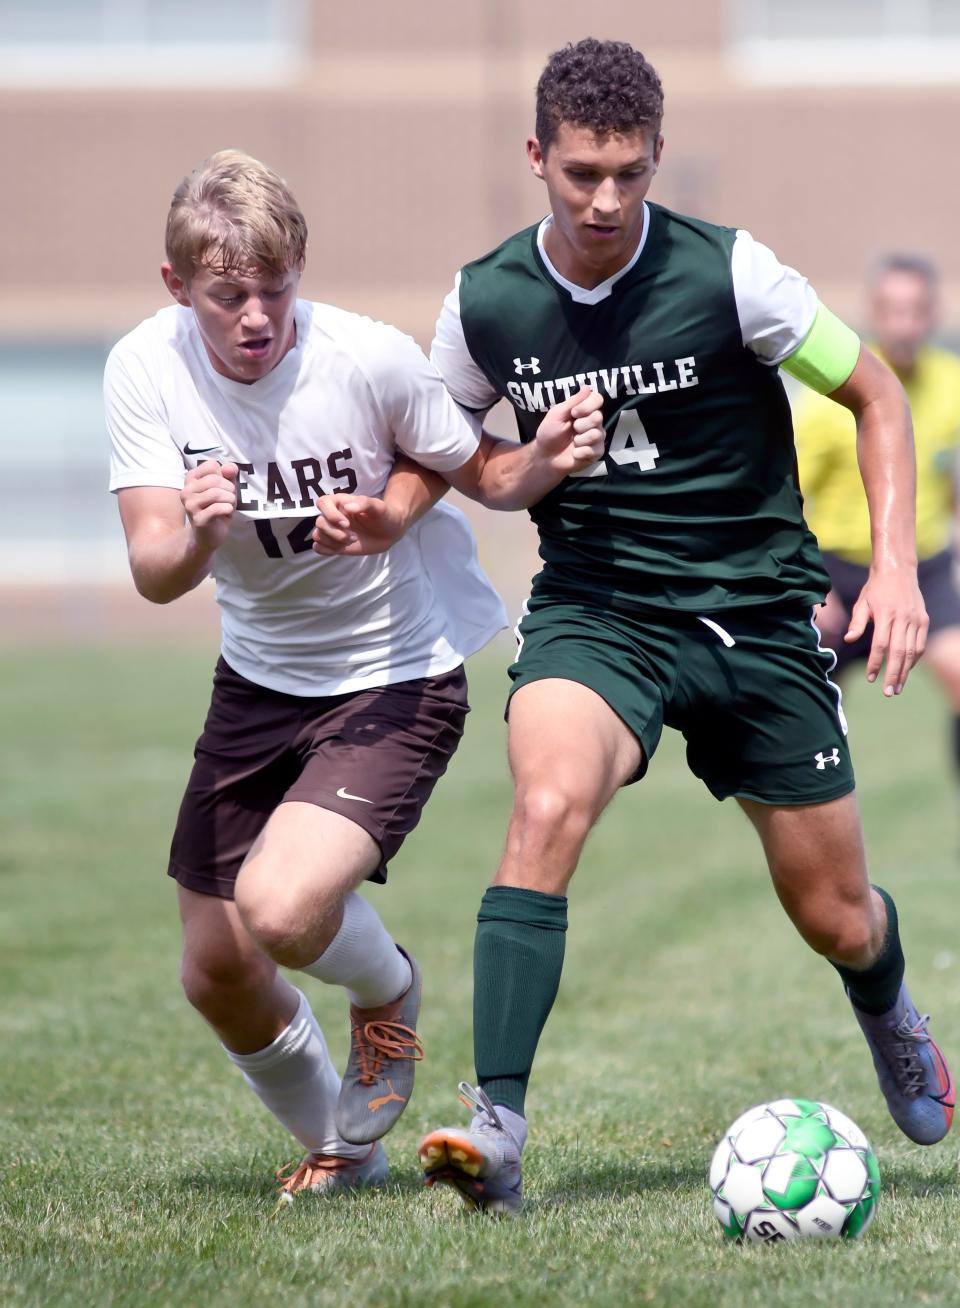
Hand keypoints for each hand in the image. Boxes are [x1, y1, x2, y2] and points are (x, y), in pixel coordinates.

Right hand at [181, 460, 237, 551]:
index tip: (224, 487)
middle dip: (229, 489)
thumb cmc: (217, 508)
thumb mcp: (225, 489)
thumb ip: (229, 475)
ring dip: (230, 500)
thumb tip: (230, 467)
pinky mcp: (198, 519)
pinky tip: (226, 513)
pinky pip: (218, 508)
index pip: (212, 465)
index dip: (224, 476)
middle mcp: (187, 490)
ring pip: (217, 493)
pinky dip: (228, 509)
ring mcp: (190, 505)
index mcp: (191, 479)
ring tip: (228, 506)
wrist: (208, 535)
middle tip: (229, 499)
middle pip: (215, 479)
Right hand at [312, 493, 404, 555]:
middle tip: (354, 537)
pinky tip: (341, 549)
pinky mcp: (334, 543)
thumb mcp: (380, 507)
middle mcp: (333, 515)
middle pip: (320, 523)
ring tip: (351, 542)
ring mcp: (333, 530)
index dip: (331, 515)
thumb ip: (365, 504)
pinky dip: (327, 550)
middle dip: (336, 533)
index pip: (323, 503)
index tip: (347, 524)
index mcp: (341, 502)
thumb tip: (348, 506)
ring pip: (318, 535)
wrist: (390, 532)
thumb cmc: (385, 515)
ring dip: (333, 542)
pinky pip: (318, 547)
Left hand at [534, 387, 605, 473]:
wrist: (546, 456)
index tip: (574, 413)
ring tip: (573, 442)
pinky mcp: (597, 452)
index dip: (587, 405)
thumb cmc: (549, 432)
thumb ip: (573, 401)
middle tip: (572, 429)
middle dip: (581, 425)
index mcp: (585, 410)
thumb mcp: (557, 414)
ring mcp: (597, 437)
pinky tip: (575, 453)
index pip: (598, 399)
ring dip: (580, 440)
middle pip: (598, 417)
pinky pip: (594, 449)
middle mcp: (594, 422)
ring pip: (596, 434)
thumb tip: (587, 386)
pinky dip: (580, 452)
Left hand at [846, 567, 927, 695]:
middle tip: (888, 693)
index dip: (875, 663)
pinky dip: (914, 659)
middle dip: (894, 674)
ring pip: (912, 651)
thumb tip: (848, 639)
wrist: (898, 570)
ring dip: (905, 671)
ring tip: (897, 687)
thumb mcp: (862, 602)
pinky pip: (920, 644)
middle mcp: (903, 618)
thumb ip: (856, 622)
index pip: (881, 645)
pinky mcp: (924, 620)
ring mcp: (916, 620)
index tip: (870, 678)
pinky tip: (906, 670)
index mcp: (885, 615)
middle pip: (899, 652)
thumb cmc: (876, 588)